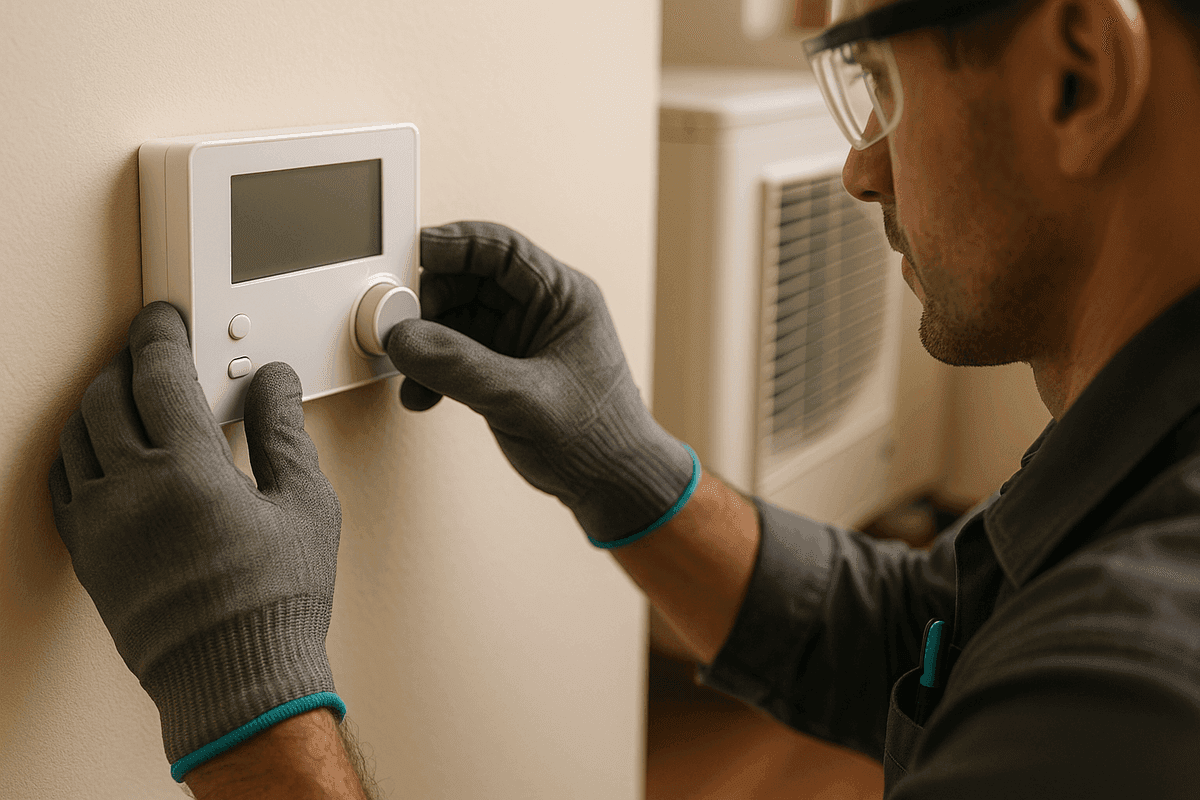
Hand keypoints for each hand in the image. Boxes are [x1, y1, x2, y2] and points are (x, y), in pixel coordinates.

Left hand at [47, 301, 343, 778]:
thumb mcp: (305, 505)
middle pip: (105, 395)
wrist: (234, 677)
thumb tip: (275, 385)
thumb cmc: (275, 600)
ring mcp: (99, 523)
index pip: (157, 373)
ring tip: (127, 395)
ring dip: (98, 402)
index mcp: (187, 469)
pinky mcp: (87, 555)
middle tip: (151, 351)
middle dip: (126, 362)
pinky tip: (101, 451)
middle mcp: (130, 489)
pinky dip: (77, 452)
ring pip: (74, 435)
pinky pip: (62, 483)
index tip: (166, 319)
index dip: (160, 334)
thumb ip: (283, 434)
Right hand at [386, 221, 696, 544]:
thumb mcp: (523, 398)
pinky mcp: (506, 371)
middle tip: (401, 327)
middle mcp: (542, 311)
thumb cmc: (599, 439)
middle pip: (470, 280)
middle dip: (430, 303)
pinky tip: (422, 395)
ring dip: (427, 343)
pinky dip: (435, 370)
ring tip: (411, 372)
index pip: (501, 250)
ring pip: (458, 318)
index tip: (410, 256)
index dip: (452, 246)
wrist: (614, 488)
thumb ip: (460, 366)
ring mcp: (522, 341)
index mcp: (564, 297)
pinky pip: (457, 354)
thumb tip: (404, 339)